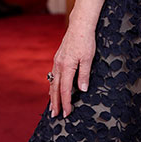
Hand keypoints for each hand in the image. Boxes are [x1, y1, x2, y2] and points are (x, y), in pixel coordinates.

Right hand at [48, 0, 103, 116]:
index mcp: (67, 67)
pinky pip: (53, 76)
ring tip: (52, 107)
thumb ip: (84, 75)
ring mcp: (57, 62)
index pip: (66, 90)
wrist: (79, 25)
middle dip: (55, 103)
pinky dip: (52, 85)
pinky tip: (53, 89)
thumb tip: (82, 90)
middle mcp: (59, 66)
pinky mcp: (58, 58)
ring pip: (53, 82)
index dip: (66, 102)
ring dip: (52, 96)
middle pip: (56, 89)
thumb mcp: (88, 58)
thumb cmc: (86, 41)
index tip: (67, 113)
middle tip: (55, 116)